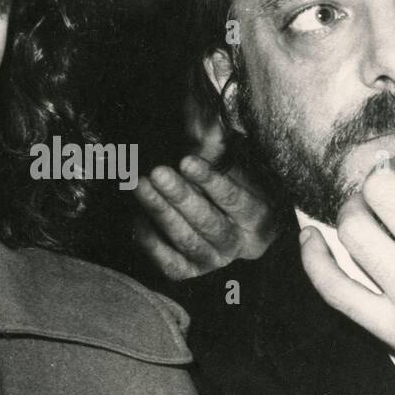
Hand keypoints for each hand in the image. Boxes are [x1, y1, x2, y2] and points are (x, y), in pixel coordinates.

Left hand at [134, 115, 279, 280]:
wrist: (233, 226)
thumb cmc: (235, 187)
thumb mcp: (237, 166)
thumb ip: (220, 149)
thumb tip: (205, 123)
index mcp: (258, 217)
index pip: (234, 199)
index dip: (209, 180)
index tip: (186, 160)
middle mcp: (238, 245)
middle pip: (207, 222)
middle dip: (179, 196)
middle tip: (157, 173)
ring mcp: (212, 261)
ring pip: (185, 239)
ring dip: (160, 211)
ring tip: (139, 185)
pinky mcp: (188, 271)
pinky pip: (167, 260)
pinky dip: (150, 239)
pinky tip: (136, 215)